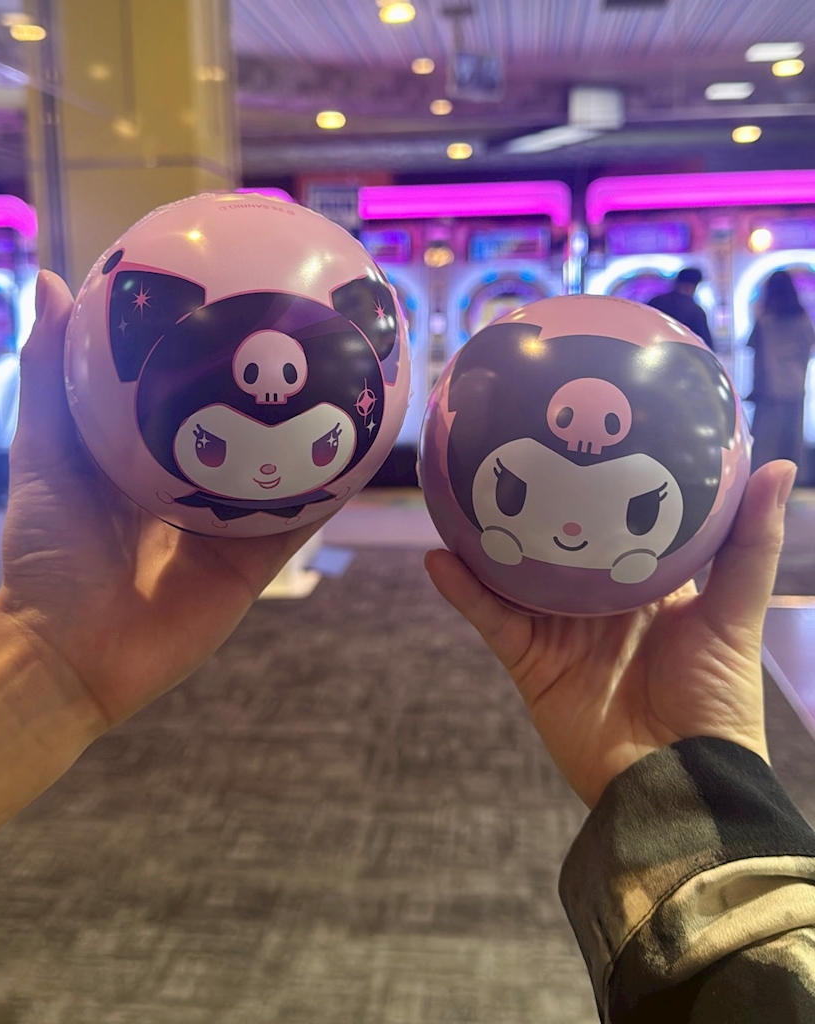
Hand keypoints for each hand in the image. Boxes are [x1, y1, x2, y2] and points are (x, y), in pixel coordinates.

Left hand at [0, 269, 321, 732]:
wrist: (68, 651)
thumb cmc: (47, 552)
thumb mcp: (46, 450)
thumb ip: (51, 374)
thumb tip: (50, 278)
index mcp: (154, 454)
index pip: (197, 388)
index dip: (221, 347)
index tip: (245, 294)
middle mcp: (201, 484)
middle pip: (253, 425)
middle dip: (285, 385)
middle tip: (317, 328)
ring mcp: (232, 525)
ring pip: (287, 470)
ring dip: (322, 433)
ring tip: (360, 378)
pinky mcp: (255, 563)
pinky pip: (301, 521)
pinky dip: (330, 489)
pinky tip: (361, 449)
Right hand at [425, 460, 794, 808]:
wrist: (678, 781)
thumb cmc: (716, 697)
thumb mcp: (734, 613)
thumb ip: (749, 544)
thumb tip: (778, 466)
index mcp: (641, 581)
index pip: (613, 521)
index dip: (595, 482)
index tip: (578, 434)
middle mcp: (594, 598)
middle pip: (553, 541)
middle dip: (531, 502)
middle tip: (504, 447)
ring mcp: (557, 628)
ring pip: (512, 573)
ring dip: (485, 538)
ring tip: (458, 489)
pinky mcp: (529, 660)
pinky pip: (491, 619)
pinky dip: (464, 592)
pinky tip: (439, 557)